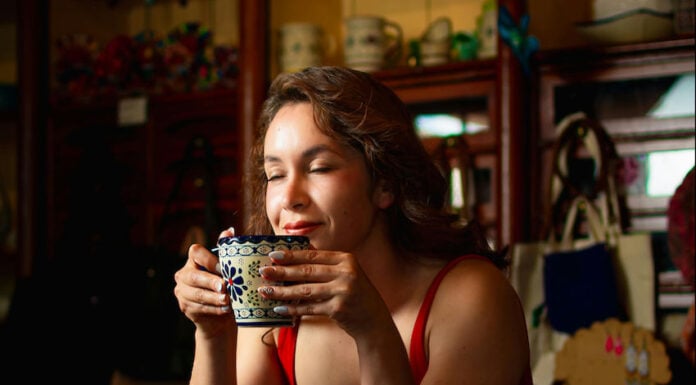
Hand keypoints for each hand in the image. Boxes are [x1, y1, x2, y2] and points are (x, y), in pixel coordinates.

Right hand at [173, 227, 235, 338]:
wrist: (219, 314)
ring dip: (214, 298)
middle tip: (224, 287)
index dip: (209, 259)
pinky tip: (225, 309)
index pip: (195, 252)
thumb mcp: (227, 269)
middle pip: (193, 276)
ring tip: (228, 300)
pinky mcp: (185, 307)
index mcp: (193, 260)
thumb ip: (226, 250)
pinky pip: (199, 308)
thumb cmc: (225, 286)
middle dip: (210, 282)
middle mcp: (183, 274)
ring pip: (197, 294)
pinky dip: (214, 309)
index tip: (223, 269)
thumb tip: (230, 231)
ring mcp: (182, 292)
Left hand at [257, 248, 392, 337]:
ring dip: (282, 291)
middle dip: (282, 272)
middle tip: (263, 272)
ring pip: (305, 290)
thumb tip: (294, 256)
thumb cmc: (355, 293)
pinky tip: (279, 309)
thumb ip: (326, 264)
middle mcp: (346, 273)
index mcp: (347, 259)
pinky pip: (310, 308)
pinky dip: (293, 309)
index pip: (313, 256)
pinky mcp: (338, 308)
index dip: (291, 255)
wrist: (373, 319)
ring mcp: (343, 291)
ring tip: (265, 291)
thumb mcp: (346, 273)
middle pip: (307, 272)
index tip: (272, 255)